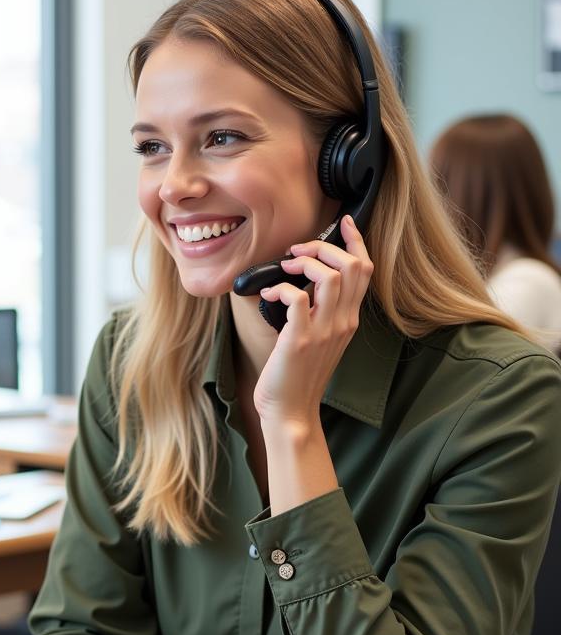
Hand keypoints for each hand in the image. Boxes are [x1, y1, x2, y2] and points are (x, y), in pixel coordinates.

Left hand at [254, 214, 373, 427]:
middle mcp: (343, 322)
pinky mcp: (301, 339)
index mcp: (349, 319)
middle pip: (352, 266)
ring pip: (330, 276)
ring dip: (304, 263)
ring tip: (284, 269)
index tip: (342, 222)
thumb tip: (301, 283)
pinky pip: (298, 298)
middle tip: (296, 251)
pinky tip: (268, 293)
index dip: (355, 241)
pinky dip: (281, 287)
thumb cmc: (297, 375)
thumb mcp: (318, 338)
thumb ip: (319, 312)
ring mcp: (324, 331)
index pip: (365, 270)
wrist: (291, 412)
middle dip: (323, 246)